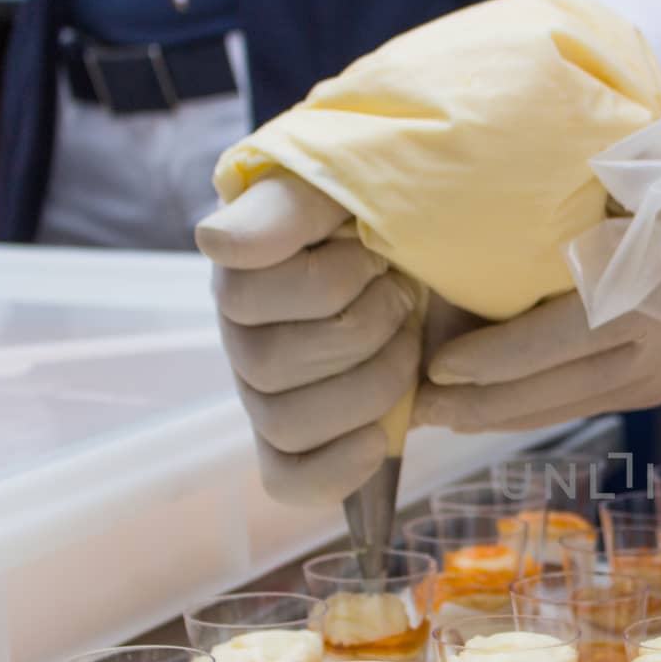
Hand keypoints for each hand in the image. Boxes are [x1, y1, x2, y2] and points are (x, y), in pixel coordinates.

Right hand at [196, 172, 478, 503]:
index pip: (246, 291)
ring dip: (369, 387)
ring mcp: (267, 393)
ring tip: (407, 345)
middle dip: (363, 330)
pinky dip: (336, 469)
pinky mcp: (300, 440)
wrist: (444, 253)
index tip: (373, 249)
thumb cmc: (391, 216)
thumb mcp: (346, 182)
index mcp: (242, 269)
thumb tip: (216, 244)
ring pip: (287, 423)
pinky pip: (290, 479)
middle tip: (404, 296)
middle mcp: (243, 333)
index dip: (329, 279)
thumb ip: (286, 207)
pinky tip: (380, 440)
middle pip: (270, 364)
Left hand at [413, 94, 660, 431]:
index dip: (485, 362)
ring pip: (593, 396)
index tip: (432, 367)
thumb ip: (637, 186)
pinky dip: (576, 388)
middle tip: (422, 412)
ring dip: (525, 408)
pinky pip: (631, 384)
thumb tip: (566, 197)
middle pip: (560, 391)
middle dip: (486, 407)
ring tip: (469, 410)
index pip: (551, 342)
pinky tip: (556, 379)